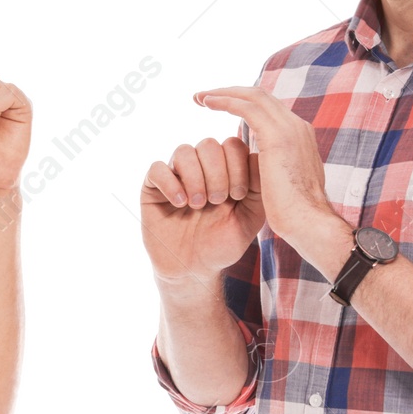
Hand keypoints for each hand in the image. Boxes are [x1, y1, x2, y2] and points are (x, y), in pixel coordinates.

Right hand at [140, 134, 266, 286]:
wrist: (194, 269)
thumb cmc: (223, 243)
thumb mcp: (250, 217)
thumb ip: (259, 187)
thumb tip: (260, 157)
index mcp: (225, 169)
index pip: (233, 144)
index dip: (238, 166)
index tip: (238, 196)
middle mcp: (200, 167)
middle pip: (208, 144)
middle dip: (217, 173)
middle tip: (218, 201)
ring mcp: (175, 175)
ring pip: (183, 151)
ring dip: (195, 178)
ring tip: (199, 205)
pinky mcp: (152, 188)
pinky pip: (157, 169)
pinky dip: (171, 184)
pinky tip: (181, 205)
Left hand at [192, 85, 350, 259]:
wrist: (309, 223)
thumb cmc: (295, 214)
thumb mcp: (285, 184)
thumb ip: (276, 168)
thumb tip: (264, 169)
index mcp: (300, 137)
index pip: (269, 110)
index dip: (244, 104)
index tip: (222, 106)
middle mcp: (298, 127)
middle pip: (261, 97)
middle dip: (232, 92)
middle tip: (206, 96)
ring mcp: (290, 129)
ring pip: (253, 96)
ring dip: (224, 93)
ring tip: (201, 97)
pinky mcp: (277, 136)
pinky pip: (246, 108)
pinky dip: (225, 102)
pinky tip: (207, 103)